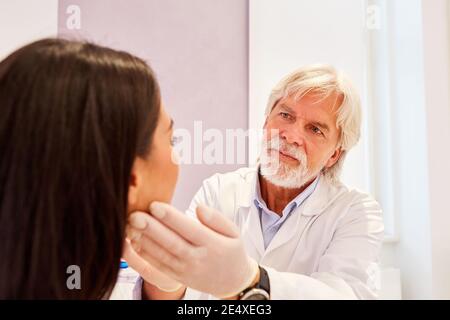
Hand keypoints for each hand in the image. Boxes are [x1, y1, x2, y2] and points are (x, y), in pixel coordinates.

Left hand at [126, 202, 258, 298]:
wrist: (232, 282)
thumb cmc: (231, 251)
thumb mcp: (233, 232)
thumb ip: (216, 219)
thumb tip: (199, 207)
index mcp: (212, 244)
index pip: (189, 229)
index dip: (171, 217)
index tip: (155, 205)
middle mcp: (197, 258)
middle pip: (172, 243)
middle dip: (151, 229)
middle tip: (135, 216)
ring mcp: (186, 269)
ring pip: (162, 255)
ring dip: (144, 241)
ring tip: (130, 226)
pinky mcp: (178, 276)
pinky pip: (159, 266)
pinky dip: (146, 255)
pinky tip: (135, 242)